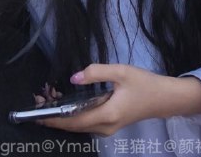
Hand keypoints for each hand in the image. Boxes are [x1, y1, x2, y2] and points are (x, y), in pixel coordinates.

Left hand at [36, 63, 200, 136]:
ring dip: (63, 116)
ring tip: (49, 99)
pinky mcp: (110, 125)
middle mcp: (104, 127)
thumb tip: (73, 77)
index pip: (73, 120)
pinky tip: (68, 102)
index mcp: (106, 115)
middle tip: (39, 100)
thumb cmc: (144, 84)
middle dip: (54, 116)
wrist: (164, 98)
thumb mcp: (120, 72)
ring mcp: (107, 129)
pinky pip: (86, 123)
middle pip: (73, 126)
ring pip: (79, 126)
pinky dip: (74, 115)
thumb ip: (96, 73)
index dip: (53, 118)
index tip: (36, 112)